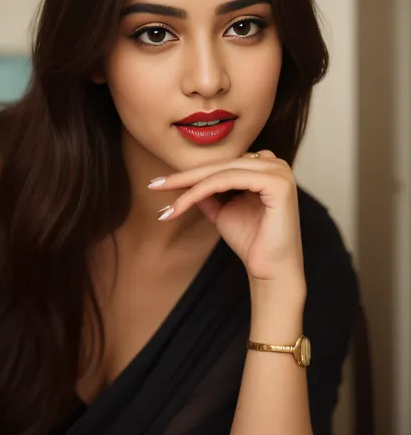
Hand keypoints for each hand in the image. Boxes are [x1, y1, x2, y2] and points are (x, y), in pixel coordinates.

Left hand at [148, 150, 305, 287]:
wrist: (270, 270)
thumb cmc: (251, 241)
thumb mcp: (222, 210)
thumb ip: (206, 192)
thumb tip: (180, 180)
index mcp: (265, 167)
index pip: (221, 164)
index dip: (189, 173)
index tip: (159, 183)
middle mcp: (275, 164)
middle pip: (220, 165)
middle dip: (184, 177)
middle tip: (154, 185)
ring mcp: (279, 171)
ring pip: (221, 171)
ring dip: (189, 186)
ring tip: (168, 201)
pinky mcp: (277, 183)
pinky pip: (229, 180)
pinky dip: (202, 190)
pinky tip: (183, 203)